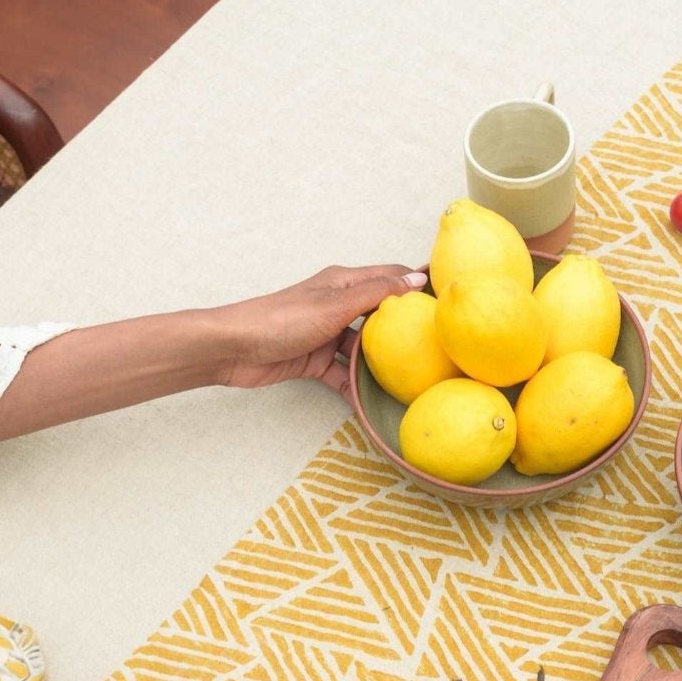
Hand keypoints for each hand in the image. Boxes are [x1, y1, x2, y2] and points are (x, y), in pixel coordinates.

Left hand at [209, 264, 427, 398]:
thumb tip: (417, 281)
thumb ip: (377, 294)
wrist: (234, 349)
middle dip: (404, 330)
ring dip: (381, 363)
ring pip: (363, 349)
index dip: (417, 286)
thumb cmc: (282, 320)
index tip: (447, 302)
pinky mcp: (315, 360)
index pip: (390, 278)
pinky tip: (374, 402)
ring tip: (411, 379)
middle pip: (380, 316)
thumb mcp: (336, 304)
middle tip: (437, 347)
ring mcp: (327, 334)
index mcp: (344, 283)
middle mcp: (338, 305)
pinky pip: (343, 374)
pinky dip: (356, 386)